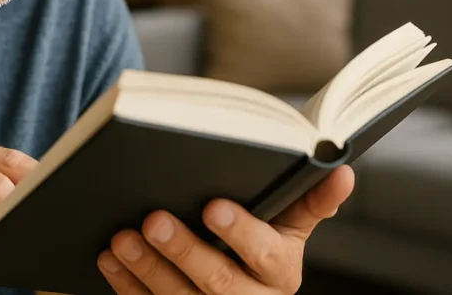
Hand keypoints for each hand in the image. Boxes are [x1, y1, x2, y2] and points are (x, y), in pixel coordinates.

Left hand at [97, 165, 354, 294]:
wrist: (246, 292)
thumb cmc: (262, 245)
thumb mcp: (289, 225)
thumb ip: (310, 199)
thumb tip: (341, 168)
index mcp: (281, 270)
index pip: (265, 254)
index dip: (240, 232)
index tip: (213, 207)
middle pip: (217, 283)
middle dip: (184, 251)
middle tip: (153, 219)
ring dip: (147, 270)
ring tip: (122, 238)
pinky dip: (127, 286)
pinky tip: (110, 259)